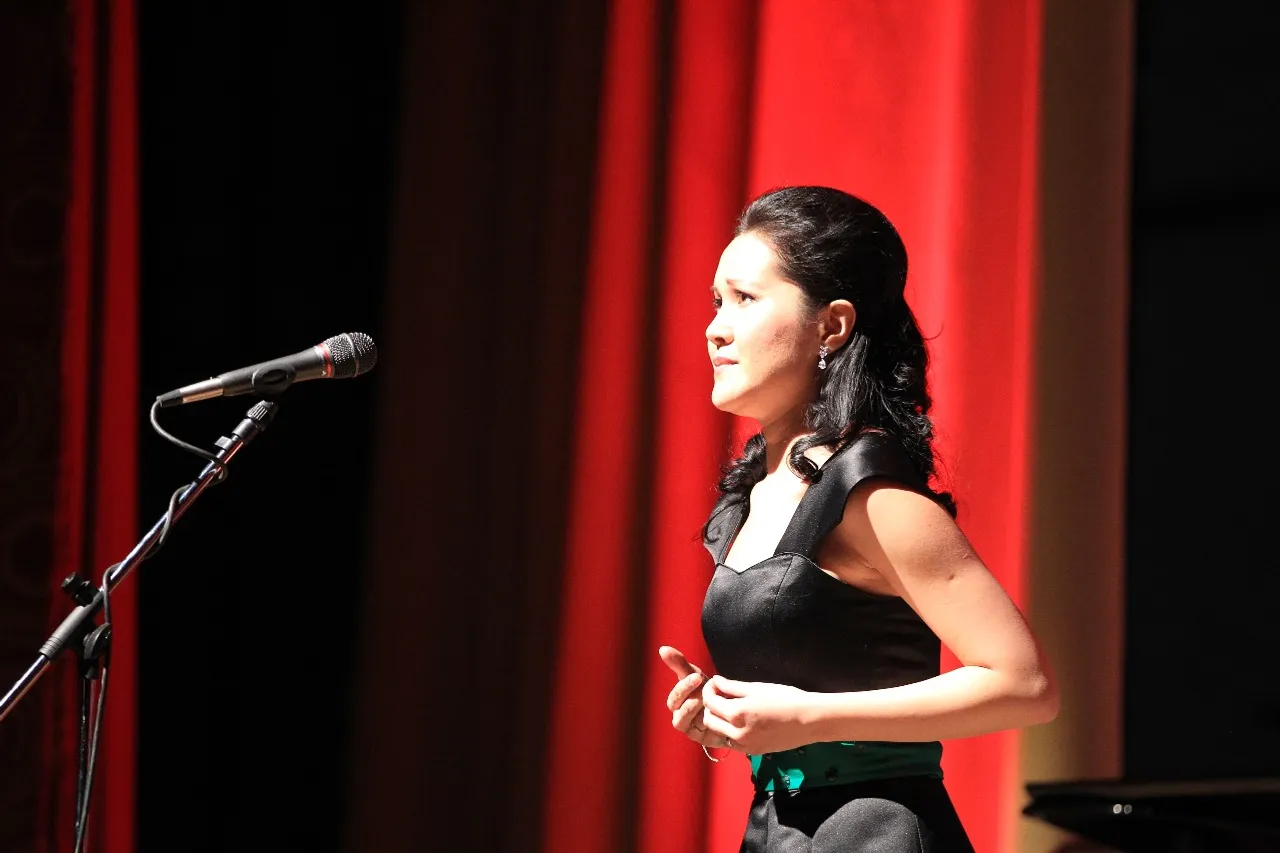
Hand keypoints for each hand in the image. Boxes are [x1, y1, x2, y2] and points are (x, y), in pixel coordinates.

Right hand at [658, 646, 727, 748]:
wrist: (728, 708)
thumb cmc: (707, 690)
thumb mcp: (695, 675)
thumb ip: (679, 663)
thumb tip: (662, 648)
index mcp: (677, 701)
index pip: (674, 696)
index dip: (683, 687)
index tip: (697, 676)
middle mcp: (680, 715)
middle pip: (677, 709)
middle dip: (689, 697)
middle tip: (703, 687)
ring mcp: (690, 728)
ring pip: (683, 722)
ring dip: (694, 710)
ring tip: (706, 701)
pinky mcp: (701, 738)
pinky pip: (699, 734)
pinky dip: (704, 724)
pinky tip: (713, 715)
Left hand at [699, 675, 815, 754]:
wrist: (809, 721)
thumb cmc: (785, 699)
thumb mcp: (757, 688)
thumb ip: (732, 686)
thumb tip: (716, 681)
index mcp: (737, 714)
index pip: (710, 702)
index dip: (708, 690)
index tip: (715, 683)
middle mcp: (737, 733)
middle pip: (709, 720)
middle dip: (710, 706)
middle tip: (720, 695)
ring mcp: (744, 746)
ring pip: (718, 734)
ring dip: (718, 720)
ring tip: (730, 708)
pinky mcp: (752, 752)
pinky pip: (731, 742)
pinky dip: (729, 732)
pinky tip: (741, 722)